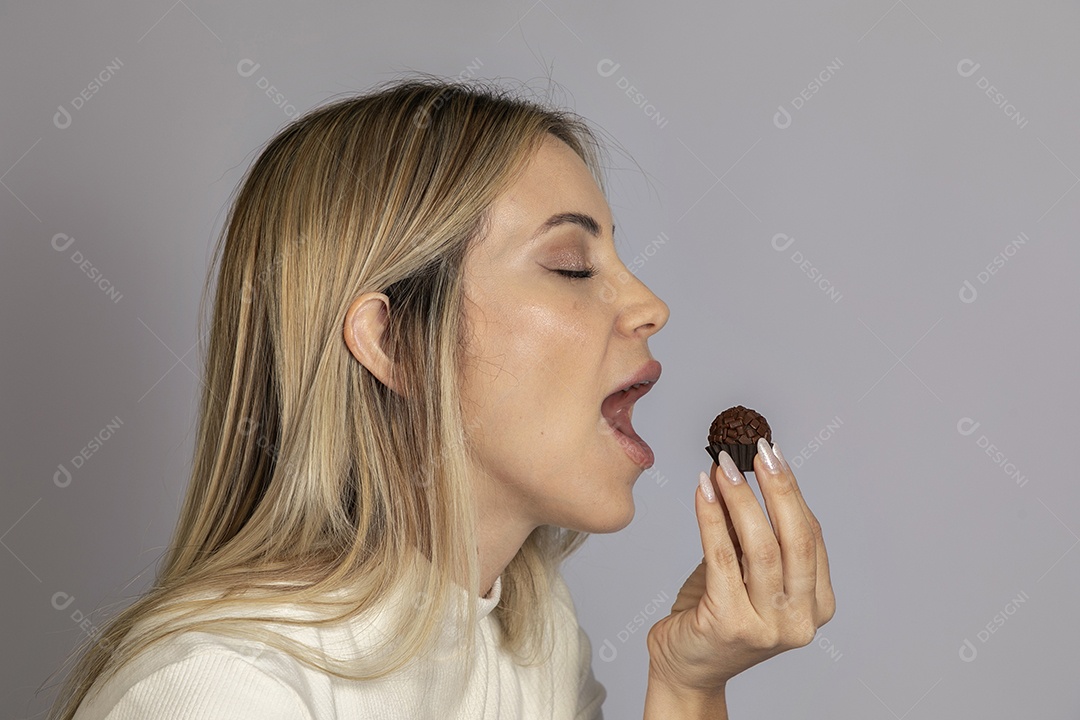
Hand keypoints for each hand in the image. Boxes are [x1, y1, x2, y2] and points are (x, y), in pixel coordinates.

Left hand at [646, 439, 834, 693]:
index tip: (772, 455)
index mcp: (817, 606)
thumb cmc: (718, 613)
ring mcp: (768, 626)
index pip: (812, 537)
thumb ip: (754, 533)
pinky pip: (722, 558)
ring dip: (741, 499)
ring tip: (724, 466)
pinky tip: (703, 491)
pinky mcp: (730, 624)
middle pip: (796, 539)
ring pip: (761, 547)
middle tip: (755, 450)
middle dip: (777, 488)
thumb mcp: (747, 571)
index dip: (792, 492)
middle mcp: (800, 620)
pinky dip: (712, 518)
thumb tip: (745, 469)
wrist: (686, 666)